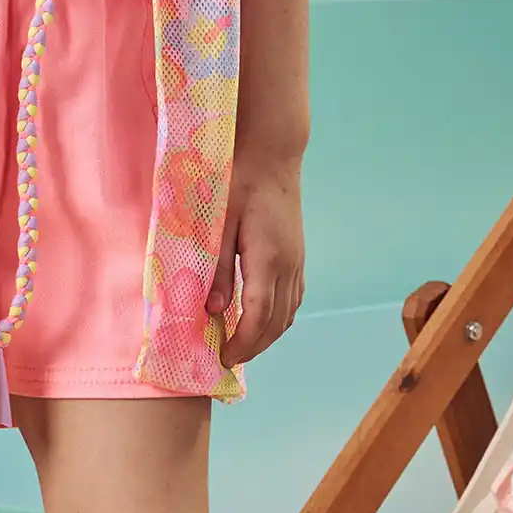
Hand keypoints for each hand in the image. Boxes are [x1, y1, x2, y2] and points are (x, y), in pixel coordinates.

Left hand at [206, 150, 304, 367]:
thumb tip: (214, 310)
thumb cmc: (239, 180)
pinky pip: (293, 298)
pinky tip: (260, 321)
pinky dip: (278, 318)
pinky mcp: (298, 254)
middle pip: (277, 322)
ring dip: (267, 336)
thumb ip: (217, 268)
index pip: (258, 315)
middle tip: (228, 360)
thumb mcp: (219, 223)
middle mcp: (289, 264)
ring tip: (242, 347)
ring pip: (289, 313)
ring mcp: (298, 260)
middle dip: (254, 347)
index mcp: (268, 258)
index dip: (243, 343)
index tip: (223, 359)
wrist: (273, 153)